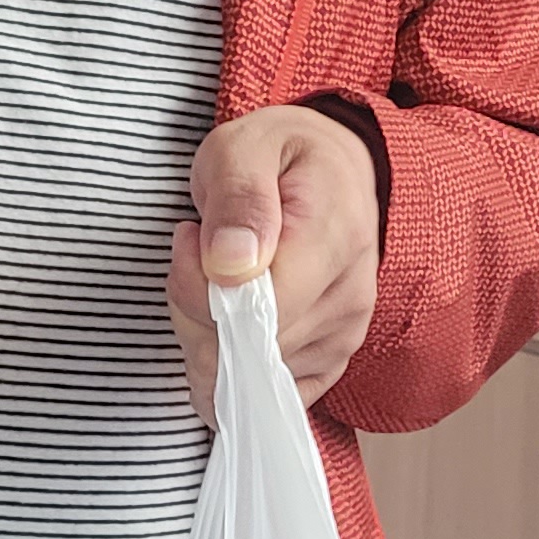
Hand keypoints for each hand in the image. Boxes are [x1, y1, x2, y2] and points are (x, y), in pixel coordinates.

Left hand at [171, 108, 380, 423]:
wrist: (332, 170)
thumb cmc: (280, 156)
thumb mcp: (244, 148)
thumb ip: (237, 201)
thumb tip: (229, 267)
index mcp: (335, 238)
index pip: (255, 309)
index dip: (199, 289)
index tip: (188, 237)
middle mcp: (349, 297)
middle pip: (245, 350)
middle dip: (194, 309)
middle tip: (196, 250)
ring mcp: (343, 335)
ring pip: (247, 376)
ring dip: (208, 333)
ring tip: (218, 274)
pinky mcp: (331, 360)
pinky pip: (264, 390)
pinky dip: (232, 361)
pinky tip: (232, 313)